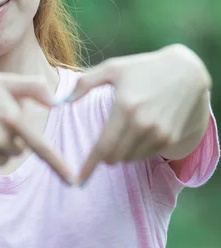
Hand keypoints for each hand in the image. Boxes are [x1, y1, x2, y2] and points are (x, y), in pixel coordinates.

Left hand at [62, 44, 211, 185]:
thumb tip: (63, 101)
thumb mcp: (113, 68)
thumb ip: (85, 83)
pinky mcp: (170, 138)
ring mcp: (159, 133)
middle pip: (114, 158)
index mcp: (125, 108)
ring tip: (124, 131)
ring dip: (121, 153)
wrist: (185, 73)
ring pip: (129, 159)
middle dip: (104, 156)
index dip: (89, 166)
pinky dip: (137, 150)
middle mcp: (143, 124)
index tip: (79, 180)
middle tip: (104, 142)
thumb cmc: (143, 68)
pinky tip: (138, 132)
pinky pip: (145, 155)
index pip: (103, 147)